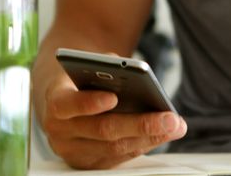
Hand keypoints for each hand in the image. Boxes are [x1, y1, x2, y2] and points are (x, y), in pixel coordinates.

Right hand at [41, 77, 187, 169]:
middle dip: (140, 124)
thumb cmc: (83, 78)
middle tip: (169, 118)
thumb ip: (108, 67)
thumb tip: (137, 77)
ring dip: (150, 137)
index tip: (113, 97)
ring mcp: (73, 151)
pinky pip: (119, 158)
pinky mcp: (88, 164)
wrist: (64, 99)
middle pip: (102, 130)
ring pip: (115, 148)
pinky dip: (144, 145)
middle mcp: (60, 131)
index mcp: (55, 101)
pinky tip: (163, 134)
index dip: (89, 103)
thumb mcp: (90, 66)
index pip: (67, 105)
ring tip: (175, 125)